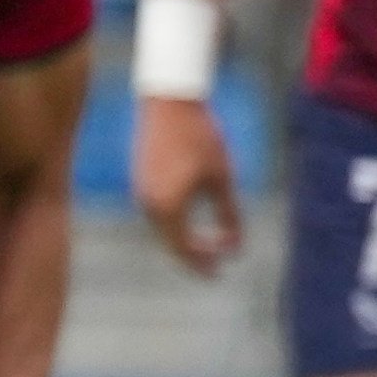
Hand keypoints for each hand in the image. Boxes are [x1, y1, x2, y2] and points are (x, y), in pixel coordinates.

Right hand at [133, 93, 240, 273]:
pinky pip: (157, 211)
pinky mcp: (140, 178)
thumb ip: (229, 216)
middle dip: (194, 255)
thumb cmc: (201, 139)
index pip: (183, 249)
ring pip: (163, 227)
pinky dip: (174, 221)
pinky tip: (189, 220)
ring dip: (183, 238)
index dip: (201, 264)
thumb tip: (236, 247)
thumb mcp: (222, 179)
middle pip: (170, 242)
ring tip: (207, 245)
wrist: (169, 103)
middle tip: (216, 265)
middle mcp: (148, 204)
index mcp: (167, 208)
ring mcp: (140, 191)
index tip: (218, 273)